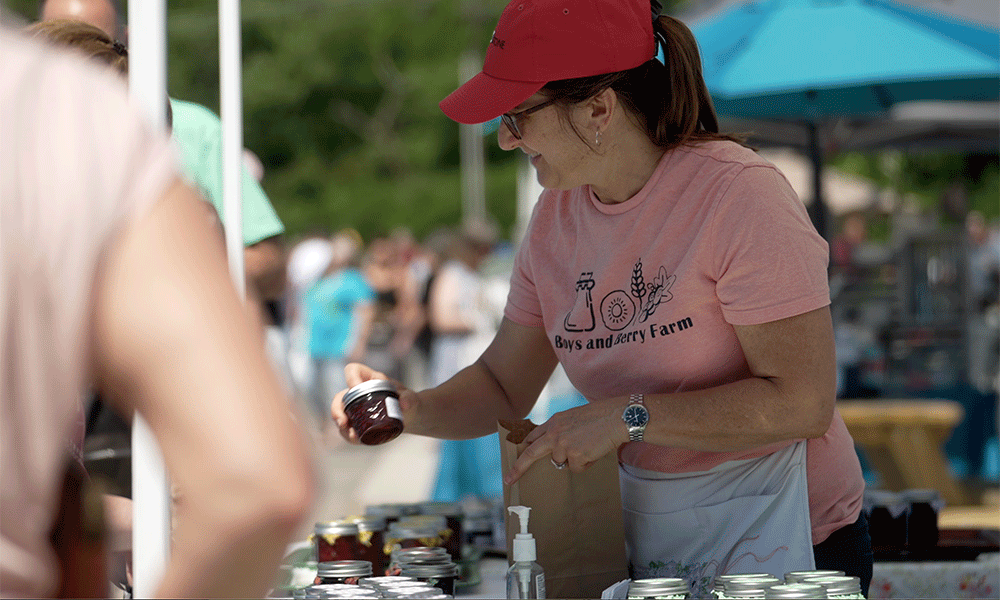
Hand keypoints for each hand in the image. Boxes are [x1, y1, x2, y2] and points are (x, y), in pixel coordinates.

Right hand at [330, 362, 417, 443]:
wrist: (409, 415)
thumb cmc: (407, 400)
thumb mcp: (410, 397)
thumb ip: (408, 399)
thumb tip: (404, 405)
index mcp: (370, 379)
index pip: (353, 370)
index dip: (351, 378)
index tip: (355, 388)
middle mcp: (359, 393)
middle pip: (340, 397)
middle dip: (337, 410)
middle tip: (344, 422)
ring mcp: (356, 408)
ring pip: (340, 415)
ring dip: (342, 426)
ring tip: (353, 436)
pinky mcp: (357, 422)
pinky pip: (347, 429)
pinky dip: (348, 435)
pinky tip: (356, 439)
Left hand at [504, 401, 625, 484]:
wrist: (617, 416)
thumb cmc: (601, 416)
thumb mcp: (573, 418)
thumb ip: (561, 430)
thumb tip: (556, 451)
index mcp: (553, 422)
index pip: (532, 437)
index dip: (522, 449)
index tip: (513, 459)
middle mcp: (554, 433)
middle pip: (530, 453)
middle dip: (518, 468)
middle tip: (509, 480)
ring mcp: (563, 445)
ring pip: (562, 463)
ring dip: (574, 460)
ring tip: (589, 446)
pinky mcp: (575, 456)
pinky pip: (577, 468)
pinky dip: (586, 464)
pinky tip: (594, 451)